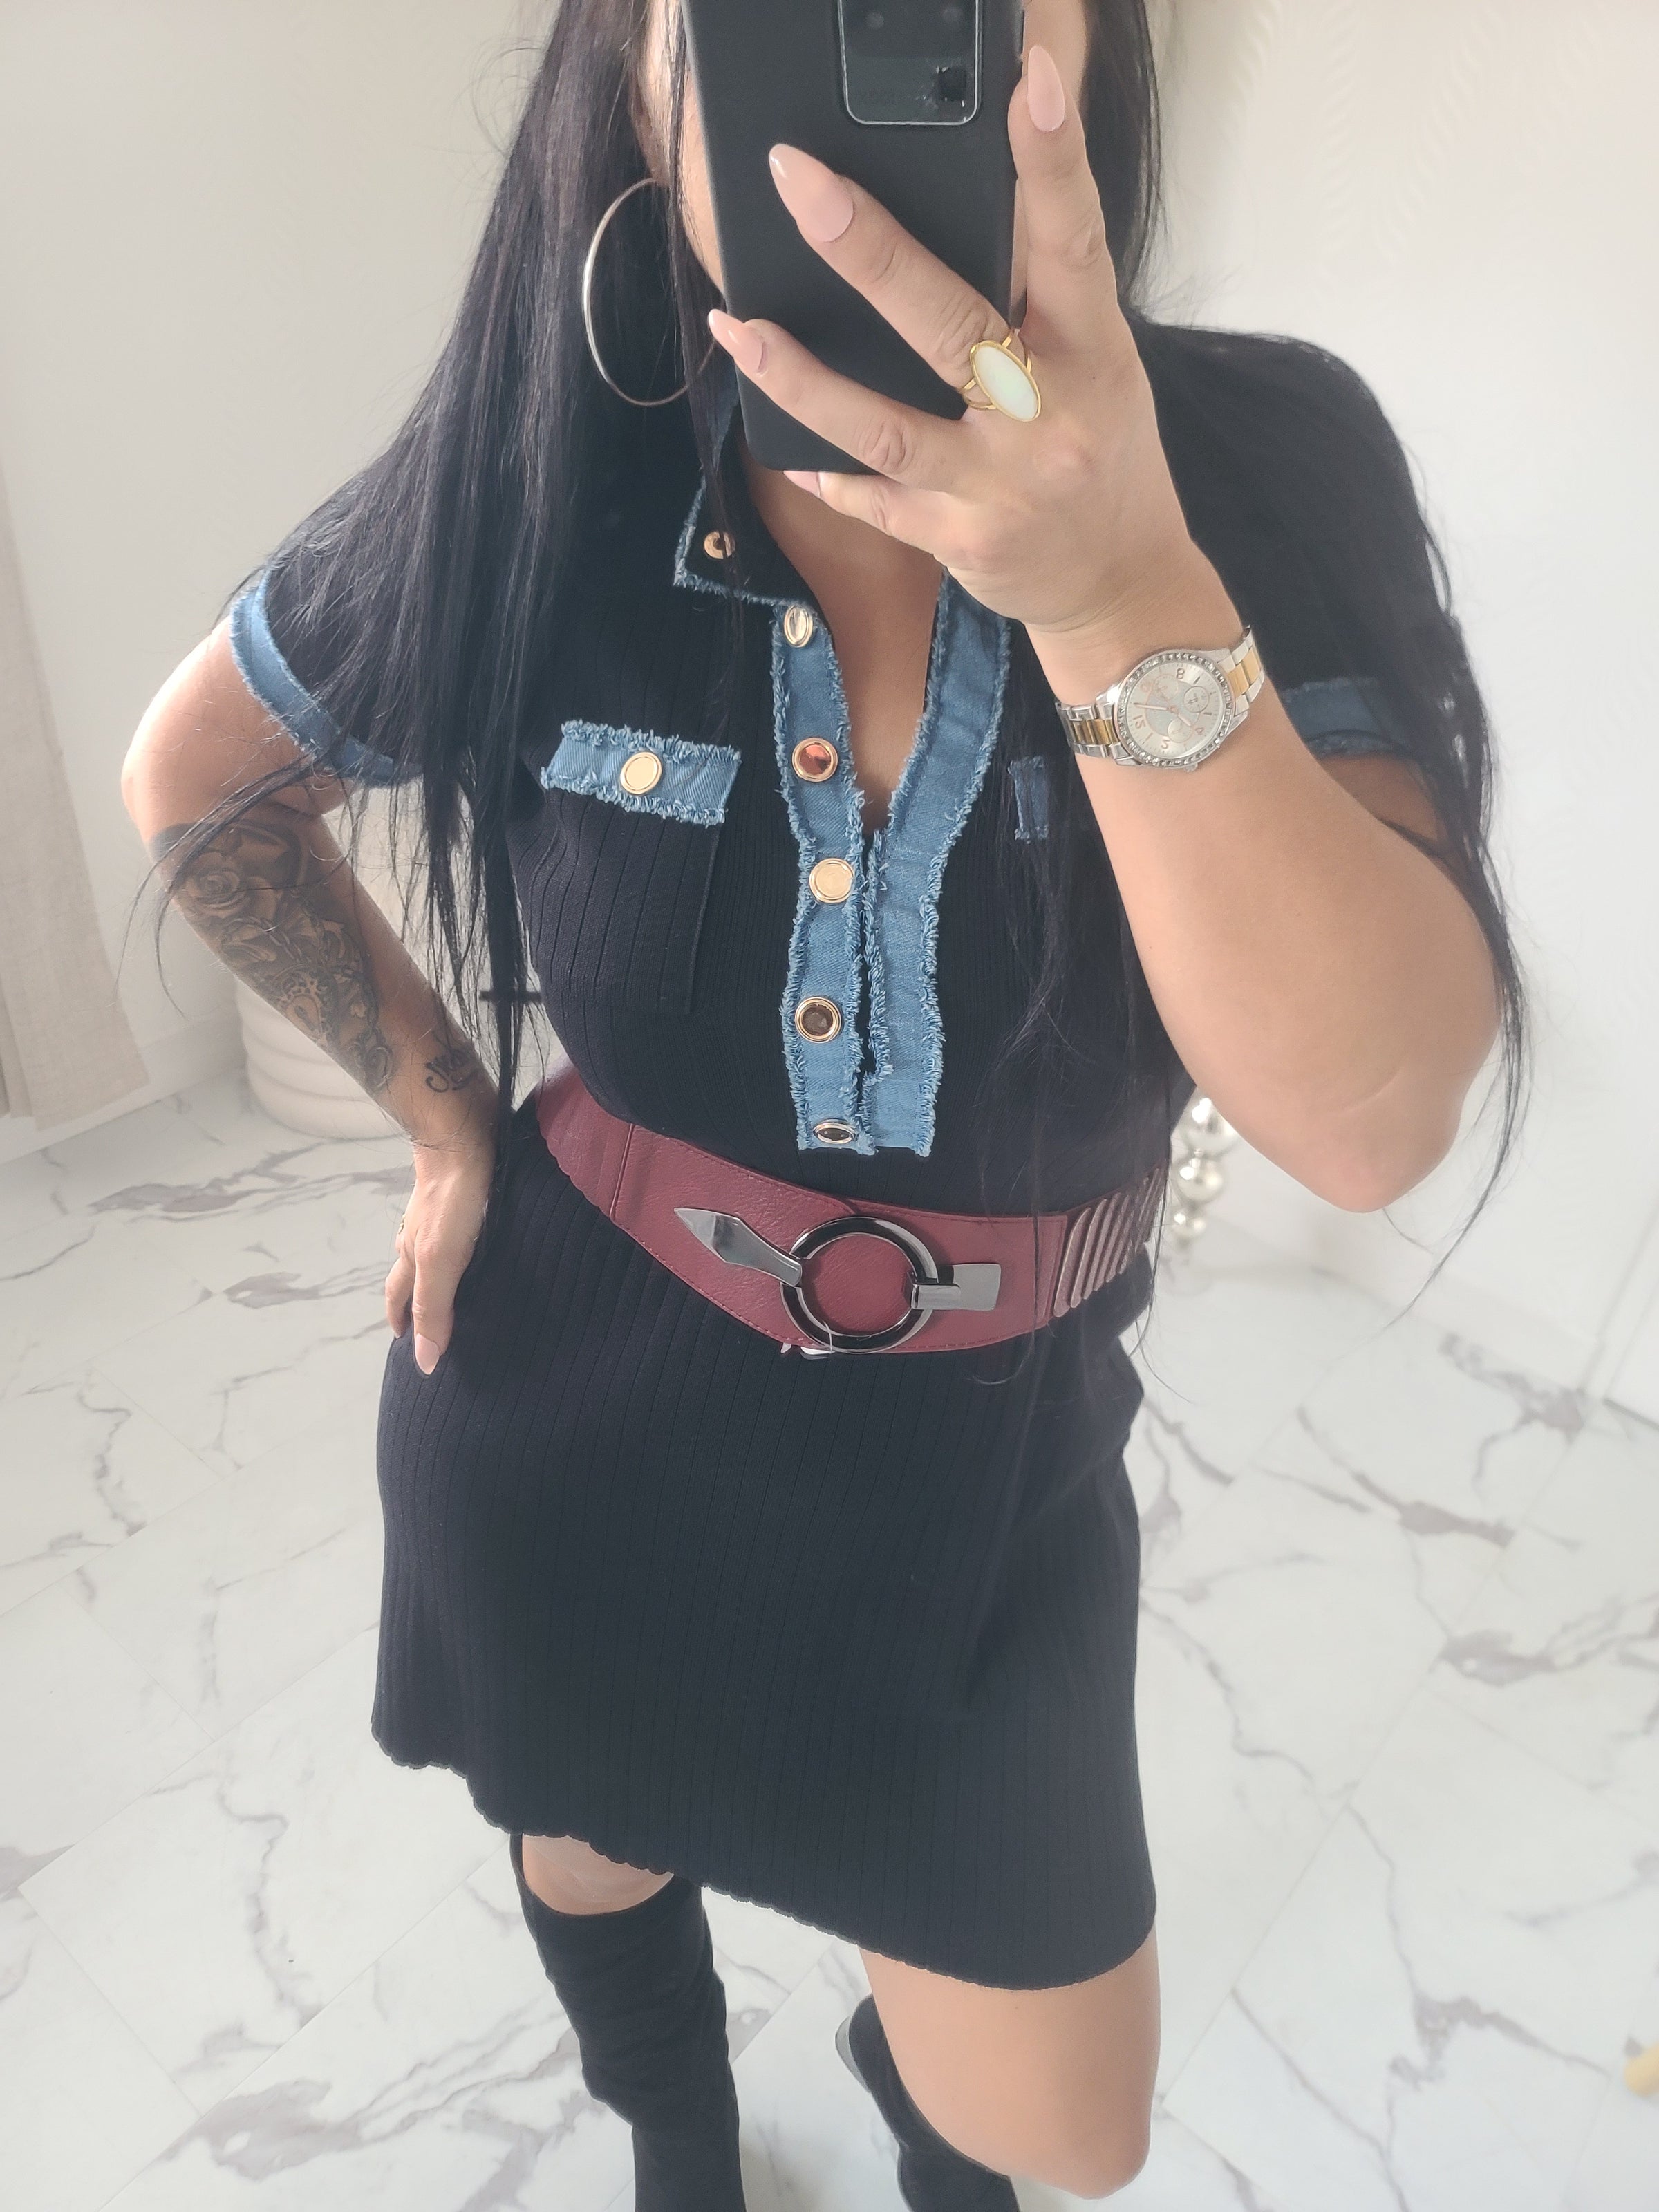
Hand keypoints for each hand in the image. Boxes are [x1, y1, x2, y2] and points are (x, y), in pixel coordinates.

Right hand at [385, 1107, 496, 1375]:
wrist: (462, 1129)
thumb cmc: (452, 1198)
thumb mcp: (442, 1259)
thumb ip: (434, 1306)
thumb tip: (424, 1361)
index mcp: (412, 1254)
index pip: (400, 1298)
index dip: (402, 1323)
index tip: (408, 1347)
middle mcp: (420, 1234)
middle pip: (412, 1274)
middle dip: (416, 1302)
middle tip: (432, 1325)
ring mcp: (439, 1211)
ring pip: (433, 1248)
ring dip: (441, 1273)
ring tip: (460, 1290)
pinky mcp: (464, 1191)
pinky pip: (459, 1225)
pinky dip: (463, 1243)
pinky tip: (480, 1240)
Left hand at [704, 44, 1220, 682]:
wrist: (1122, 584)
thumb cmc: (1102, 453)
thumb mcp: (1102, 366)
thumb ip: (1044, 298)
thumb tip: (961, 206)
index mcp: (1093, 354)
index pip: (1073, 243)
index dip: (1052, 161)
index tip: (1026, 82)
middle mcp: (1047, 418)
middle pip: (948, 324)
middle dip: (868, 250)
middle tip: (799, 180)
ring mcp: (996, 485)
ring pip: (883, 423)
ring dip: (801, 376)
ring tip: (736, 324)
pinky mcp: (958, 540)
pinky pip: (875, 500)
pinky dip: (827, 473)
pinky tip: (782, 445)